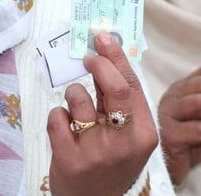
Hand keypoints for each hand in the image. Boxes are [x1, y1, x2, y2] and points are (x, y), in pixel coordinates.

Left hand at [47, 32, 158, 194]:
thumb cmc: (110, 164)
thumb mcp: (126, 136)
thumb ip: (119, 103)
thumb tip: (106, 59)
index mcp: (144, 134)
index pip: (132, 85)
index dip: (116, 57)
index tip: (103, 37)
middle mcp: (124, 143)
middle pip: (115, 88)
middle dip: (98, 64)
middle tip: (87, 56)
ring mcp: (97, 153)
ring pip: (78, 98)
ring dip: (73, 96)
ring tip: (77, 112)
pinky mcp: (70, 161)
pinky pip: (57, 118)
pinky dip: (57, 116)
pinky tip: (65, 130)